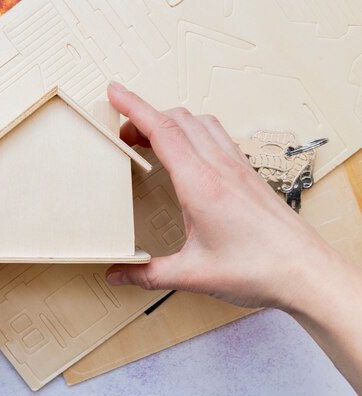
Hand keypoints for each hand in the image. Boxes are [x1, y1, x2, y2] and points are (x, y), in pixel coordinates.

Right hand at [105, 81, 341, 309]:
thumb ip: (148, 274)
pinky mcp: (247, 174)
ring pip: (199, 123)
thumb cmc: (259, 268)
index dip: (134, 108)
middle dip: (145, 116)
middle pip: (178, 120)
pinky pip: (217, 136)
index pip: (162, 131)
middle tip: (123, 133)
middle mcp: (220, 167)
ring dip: (171, 121)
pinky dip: (193, 132)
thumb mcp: (193, 275)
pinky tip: (188, 152)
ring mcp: (236, 167)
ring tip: (150, 137)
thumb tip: (118, 274)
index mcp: (201, 184)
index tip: (116, 93)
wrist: (306, 271)